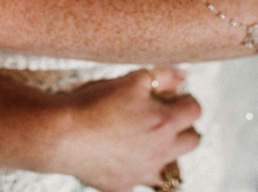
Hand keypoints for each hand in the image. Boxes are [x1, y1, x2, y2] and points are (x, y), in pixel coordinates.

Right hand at [49, 68, 200, 191]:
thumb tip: (183, 76)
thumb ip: (162, 76)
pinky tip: (121, 157)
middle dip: (183, 128)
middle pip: (192, 141)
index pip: (195, 110)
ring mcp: (143, 172)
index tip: (174, 97)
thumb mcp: (132, 80)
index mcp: (166, 122)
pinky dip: (135, 170)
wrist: (62, 134)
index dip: (186, 100)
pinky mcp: (123, 186)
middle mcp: (160, 151)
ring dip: (164, 154)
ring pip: (170, 168)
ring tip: (145, 141)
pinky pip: (138, 181)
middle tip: (164, 118)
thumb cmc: (95, 105)